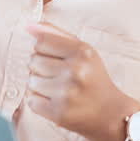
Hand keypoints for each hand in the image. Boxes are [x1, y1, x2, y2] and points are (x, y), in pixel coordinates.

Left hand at [25, 22, 139, 140]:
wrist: (111, 115)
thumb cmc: (93, 79)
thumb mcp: (83, 51)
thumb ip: (55, 34)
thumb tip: (28, 26)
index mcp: (82, 52)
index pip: (40, 41)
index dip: (45, 50)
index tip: (57, 59)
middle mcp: (75, 71)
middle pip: (33, 61)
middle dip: (42, 68)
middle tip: (60, 76)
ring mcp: (66, 93)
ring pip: (31, 81)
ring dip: (40, 85)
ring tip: (58, 90)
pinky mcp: (58, 113)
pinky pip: (31, 100)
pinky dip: (39, 101)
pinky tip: (55, 101)